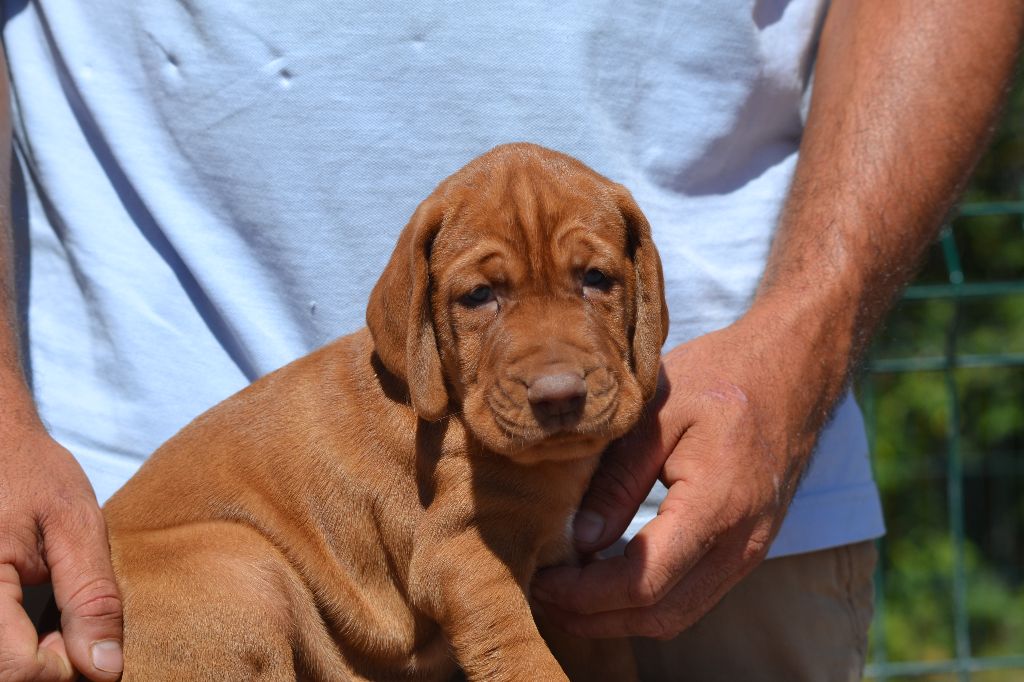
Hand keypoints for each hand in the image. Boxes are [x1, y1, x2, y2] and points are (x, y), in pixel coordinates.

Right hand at [0, 422, 122, 680]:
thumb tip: (104, 668)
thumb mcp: (76, 525)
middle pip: (6, 673)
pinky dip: (16, 644)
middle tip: (78, 629)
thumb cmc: (31, 473)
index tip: (91, 640)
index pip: (18, 669)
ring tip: (58, 623)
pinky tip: (34, 621)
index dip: (66, 669)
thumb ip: (91, 597)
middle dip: (50, 665)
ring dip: (32, 658)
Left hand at [532, 309, 833, 638]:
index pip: (644, 581)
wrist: (791, 372)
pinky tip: (605, 576)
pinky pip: (692, 597)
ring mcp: (749, 553)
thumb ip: (617, 479)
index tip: (540, 579)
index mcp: (717, 503)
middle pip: (660, 616)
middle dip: (593, 616)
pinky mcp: (745, 551)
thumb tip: (576, 540)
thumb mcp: (656, 412)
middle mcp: (741, 543)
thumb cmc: (721, 377)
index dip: (584, 594)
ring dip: (617, 617)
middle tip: (541, 593)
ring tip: (565, 592)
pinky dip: (644, 602)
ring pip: (677, 616)